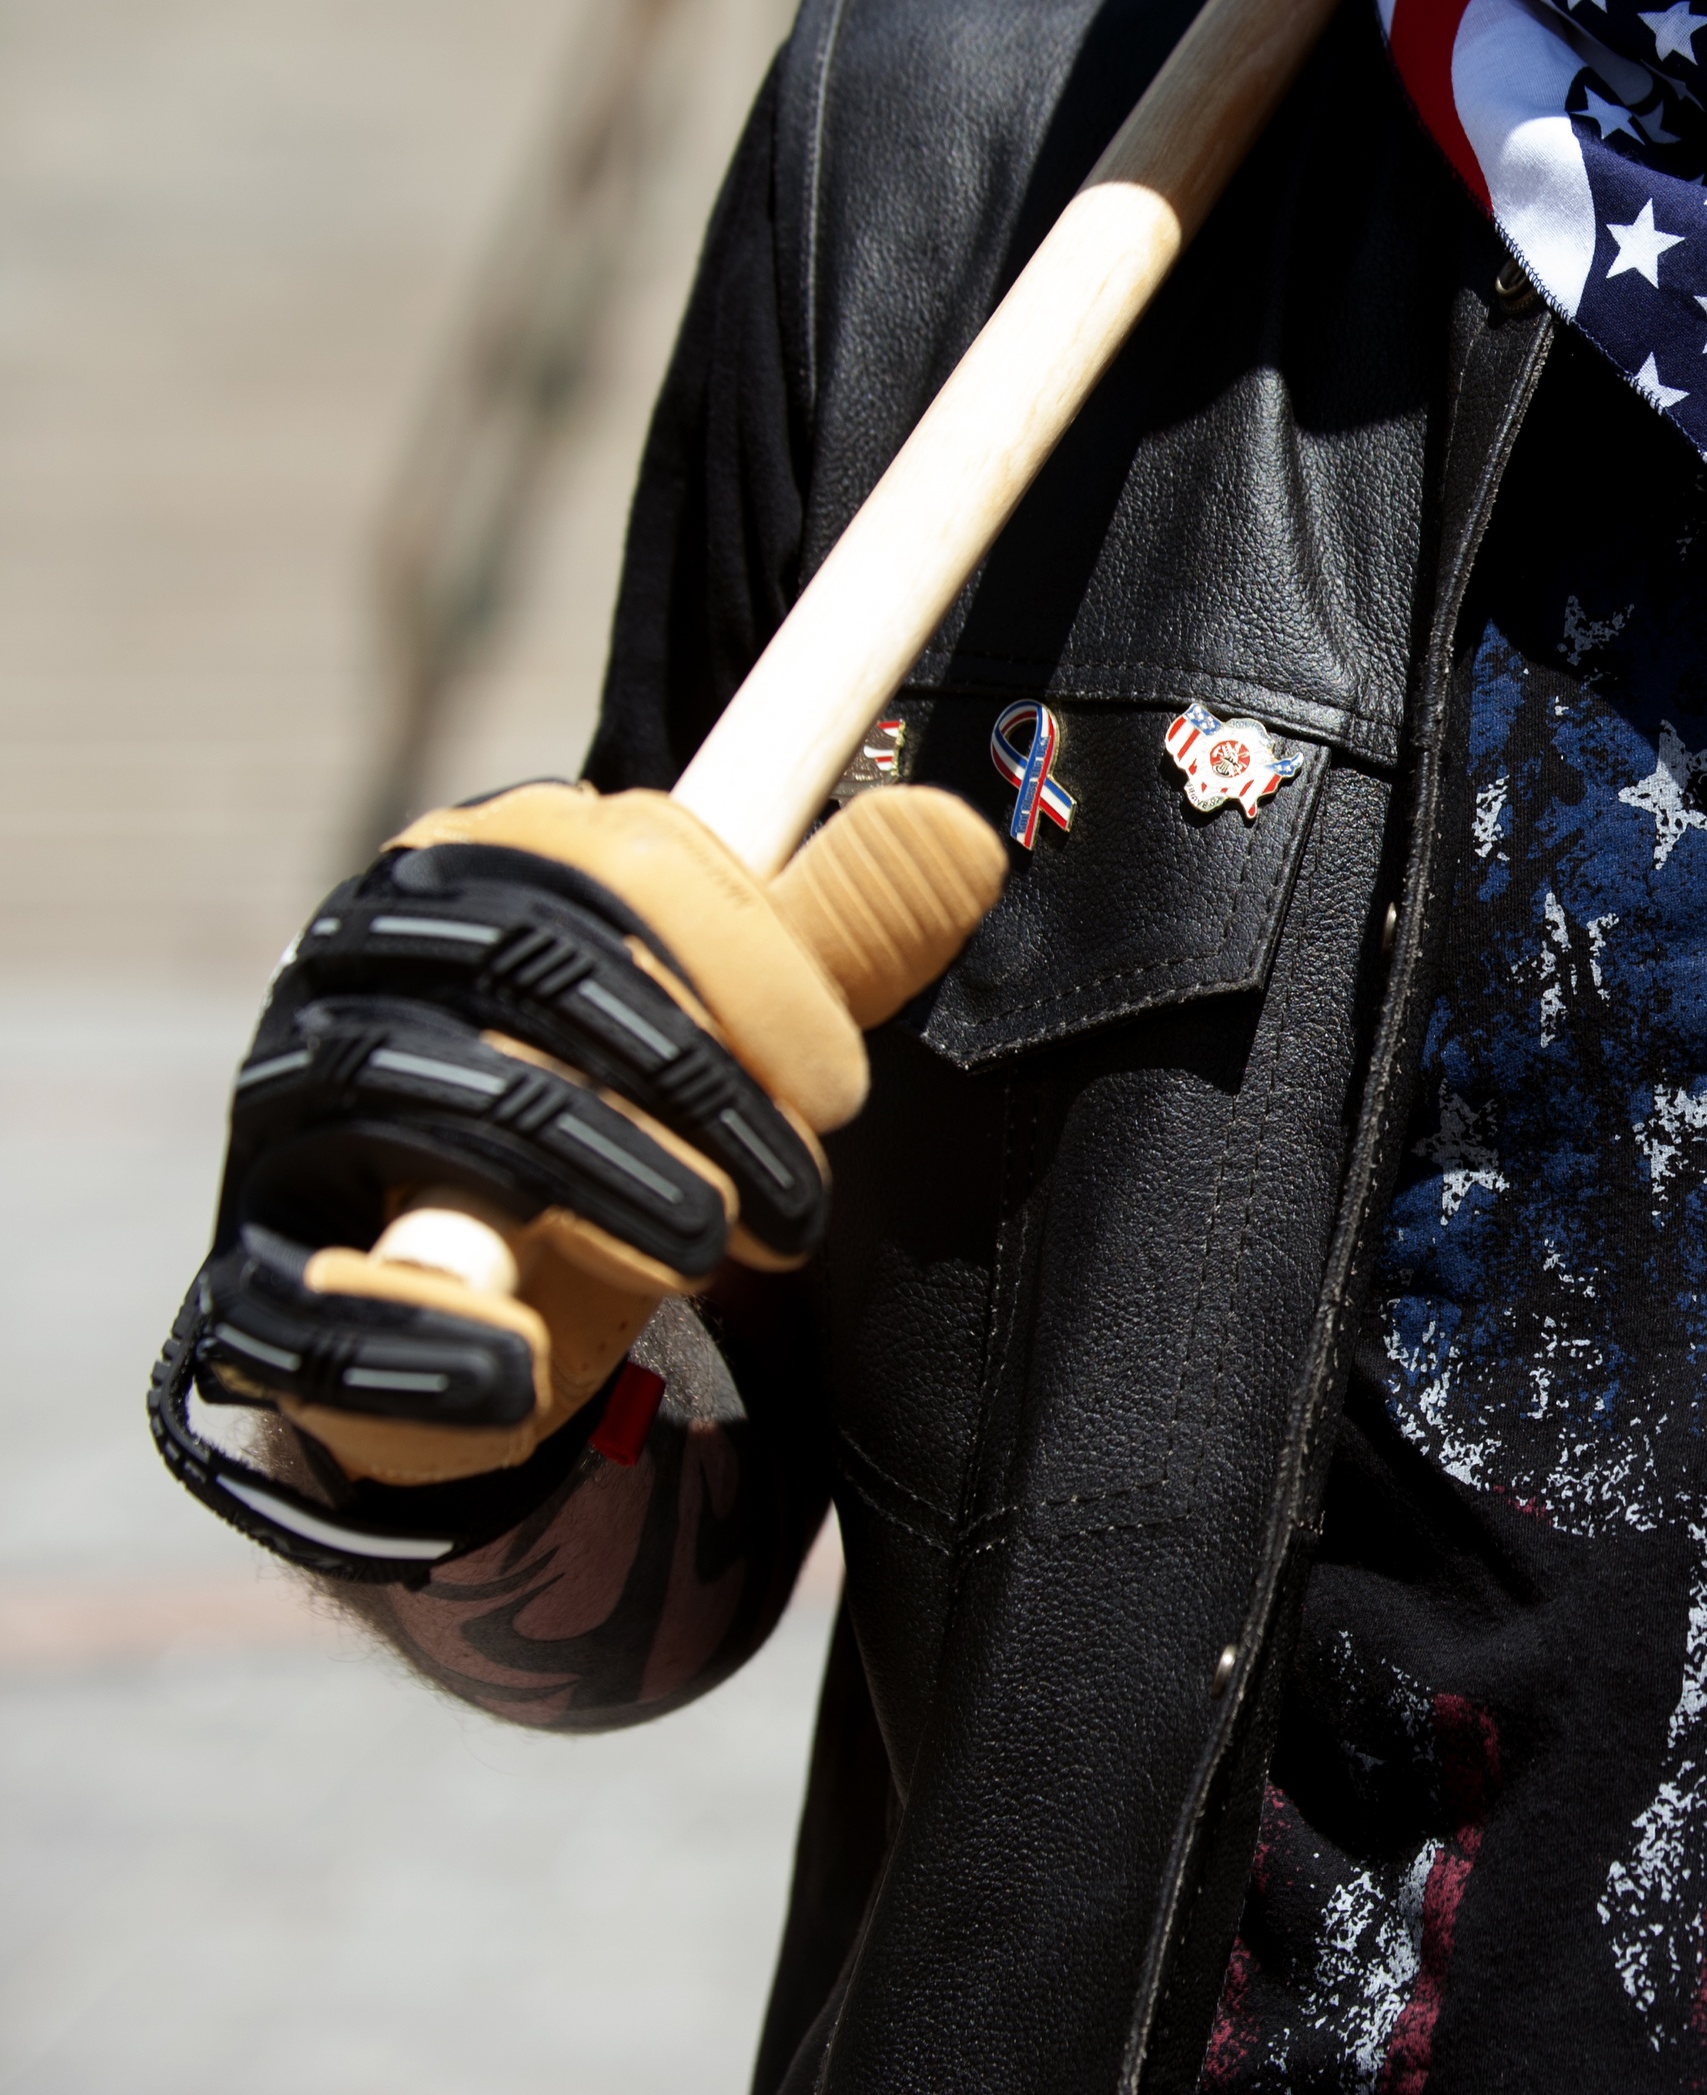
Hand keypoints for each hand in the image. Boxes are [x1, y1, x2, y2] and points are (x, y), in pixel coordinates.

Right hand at [153, 781, 1000, 1573]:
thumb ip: (841, 937)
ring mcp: (284, 1119)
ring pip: (433, 1100)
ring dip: (604, 1179)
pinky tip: (525, 1372)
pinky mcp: (244, 1280)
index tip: (842, 1089)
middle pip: (533, 963)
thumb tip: (964, 831)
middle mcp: (354, 967)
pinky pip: (311, 1299)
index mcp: (476, 869)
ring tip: (705, 1252)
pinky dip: (428, 1335)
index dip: (758, 968)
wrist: (479, 1323)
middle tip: (796, 1202)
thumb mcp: (740, 1031)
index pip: (623, 859)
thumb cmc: (623, 1128)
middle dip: (697, 1082)